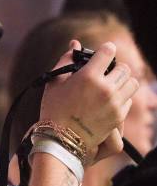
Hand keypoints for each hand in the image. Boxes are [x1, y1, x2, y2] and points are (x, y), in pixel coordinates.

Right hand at [40, 40, 137, 163]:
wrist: (61, 141)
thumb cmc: (53, 111)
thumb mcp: (55, 83)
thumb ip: (66, 60)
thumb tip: (75, 44)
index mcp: (88, 76)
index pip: (108, 51)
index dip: (106, 49)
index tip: (104, 52)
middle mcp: (105, 88)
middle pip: (124, 68)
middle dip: (115, 68)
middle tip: (106, 73)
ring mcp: (114, 103)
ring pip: (132, 83)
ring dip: (123, 82)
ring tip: (111, 86)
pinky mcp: (118, 116)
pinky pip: (129, 100)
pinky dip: (123, 98)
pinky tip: (110, 100)